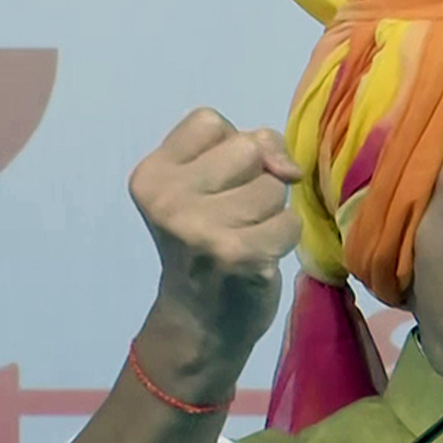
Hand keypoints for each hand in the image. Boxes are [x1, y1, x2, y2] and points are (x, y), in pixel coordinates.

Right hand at [129, 107, 302, 366]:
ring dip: (272, 212)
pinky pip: (289, 222)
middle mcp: (167, 199)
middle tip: (234, 216)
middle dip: (256, 179)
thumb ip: (249, 149)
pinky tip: (258, 256)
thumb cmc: (209, 242)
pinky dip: (284, 239)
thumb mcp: (210, 184)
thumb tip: (287, 168)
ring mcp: (200, 228)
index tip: (217, 186)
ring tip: (246, 236)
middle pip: (249, 150)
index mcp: (152, 174)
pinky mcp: (237, 254)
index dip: (230, 148)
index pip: (210, 121)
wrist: (201, 322)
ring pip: (274, 187)